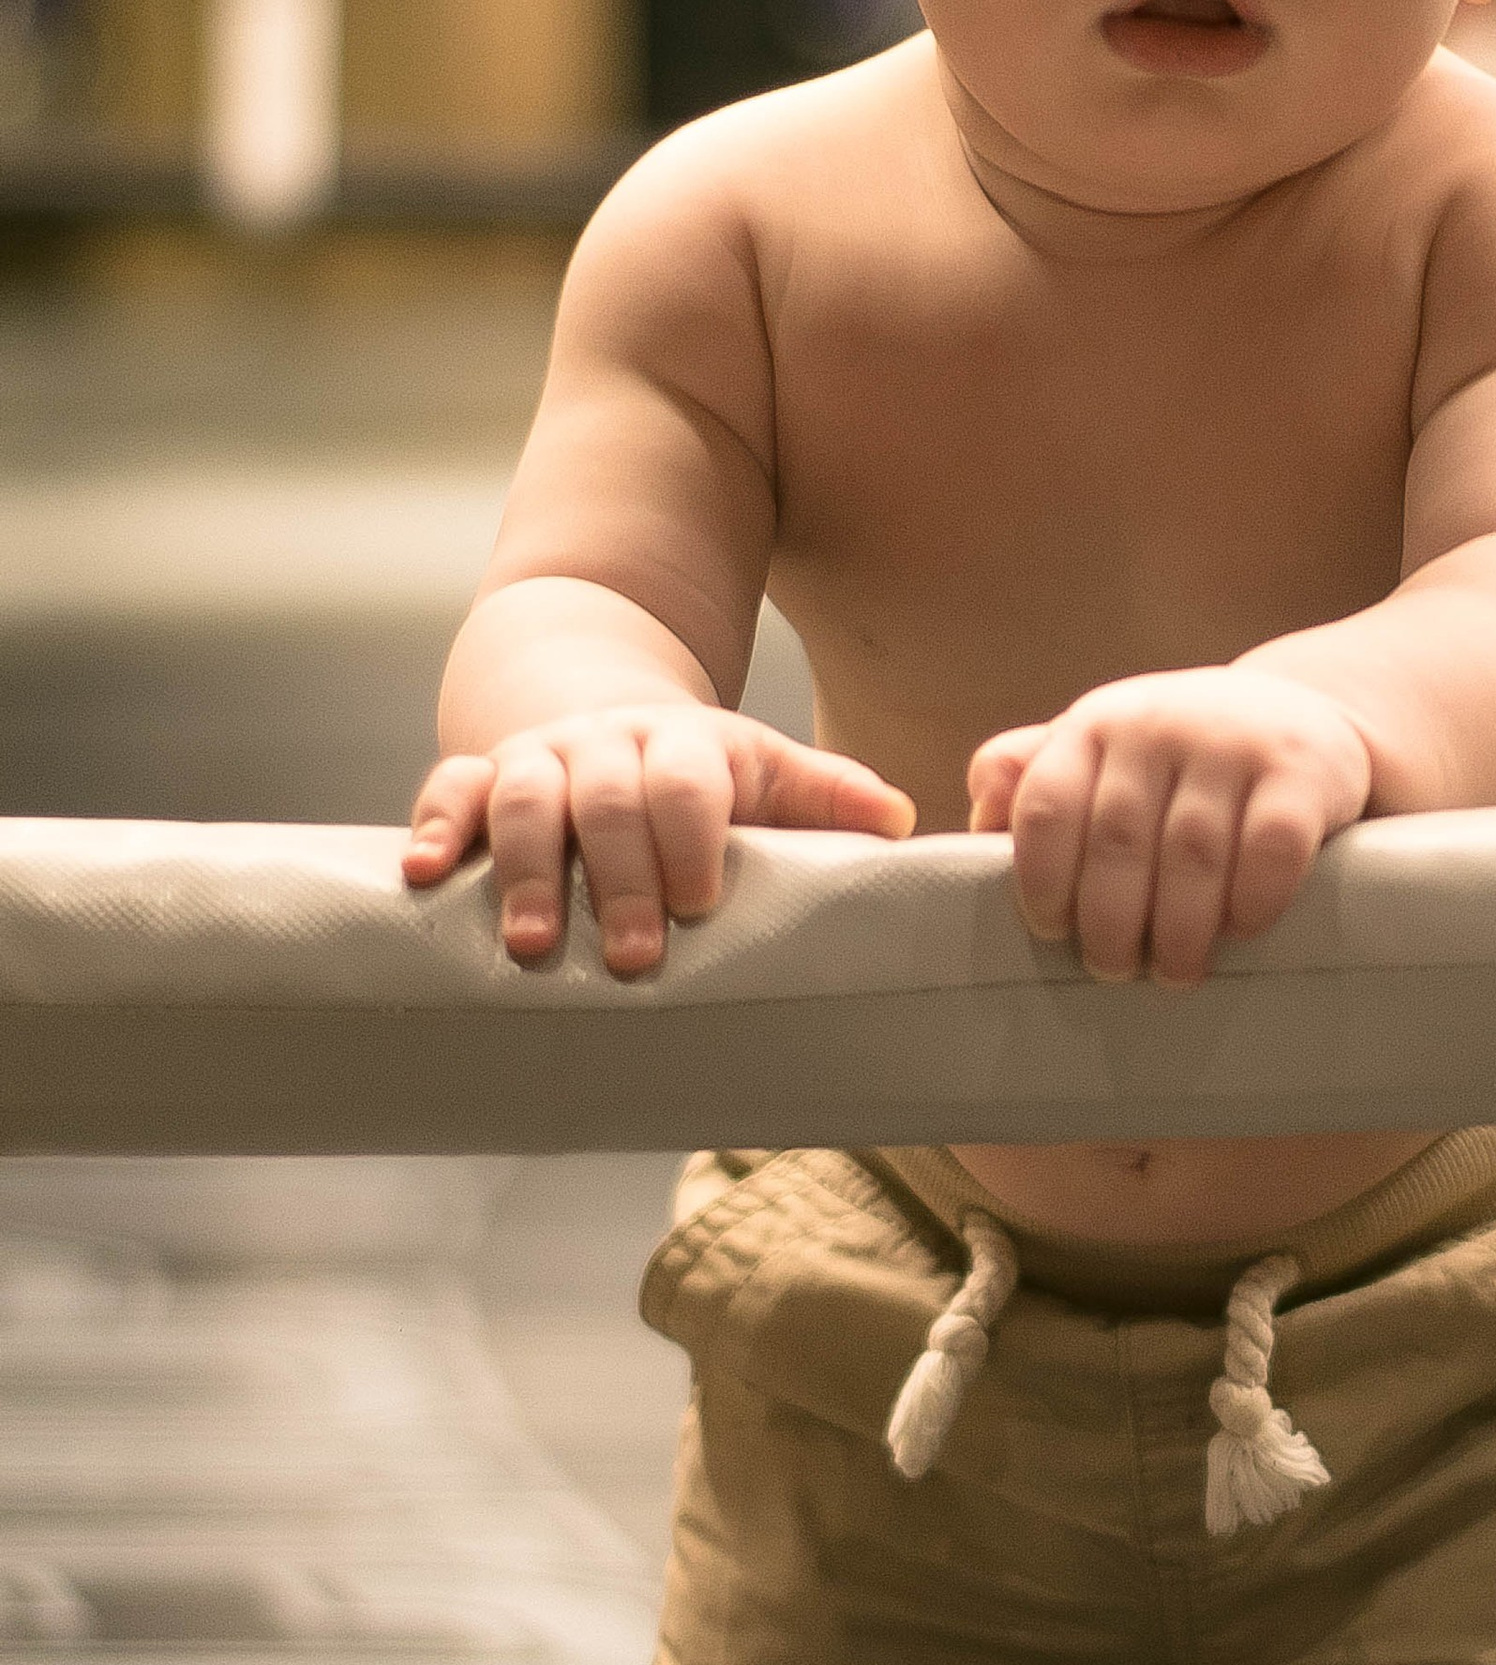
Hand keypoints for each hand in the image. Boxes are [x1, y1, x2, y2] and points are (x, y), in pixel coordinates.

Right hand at [403, 704, 913, 976]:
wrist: (599, 707)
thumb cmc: (698, 775)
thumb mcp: (767, 773)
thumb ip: (831, 799)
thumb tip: (905, 826)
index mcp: (686, 747)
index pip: (689, 782)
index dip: (693, 835)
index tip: (701, 902)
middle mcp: (607, 746)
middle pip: (608, 798)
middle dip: (620, 876)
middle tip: (635, 957)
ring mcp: (538, 756)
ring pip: (524, 797)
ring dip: (524, 869)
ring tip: (532, 945)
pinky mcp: (478, 773)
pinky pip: (448, 788)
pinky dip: (431, 827)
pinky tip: (421, 875)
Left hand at [968, 668, 1371, 987]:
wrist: (1304, 718)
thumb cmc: (1179, 758)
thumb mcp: (1102, 750)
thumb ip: (1033, 776)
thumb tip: (977, 824)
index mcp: (1095, 725)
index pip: (1047, 805)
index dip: (1041, 880)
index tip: (1052, 933)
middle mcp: (1157, 723)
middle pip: (1117, 842)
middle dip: (1110, 923)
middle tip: (1114, 971)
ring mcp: (1233, 741)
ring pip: (1192, 854)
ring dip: (1180, 930)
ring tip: (1176, 973)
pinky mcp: (1303, 768)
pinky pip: (1272, 848)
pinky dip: (1253, 902)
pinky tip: (1242, 931)